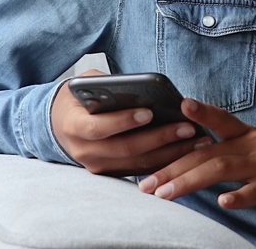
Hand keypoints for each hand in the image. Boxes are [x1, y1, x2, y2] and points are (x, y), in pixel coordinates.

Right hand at [50, 70, 202, 175]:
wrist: (58, 124)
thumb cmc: (78, 98)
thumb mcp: (86, 83)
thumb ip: (108, 85)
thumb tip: (142, 87)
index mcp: (73, 126)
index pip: (98, 127)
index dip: (123, 121)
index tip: (149, 112)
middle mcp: (84, 151)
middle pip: (125, 148)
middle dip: (159, 138)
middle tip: (187, 128)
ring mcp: (97, 166)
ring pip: (137, 163)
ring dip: (170, 153)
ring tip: (197, 140)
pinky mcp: (111, 173)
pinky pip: (141, 169)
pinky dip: (164, 161)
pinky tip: (187, 151)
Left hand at [137, 98, 255, 222]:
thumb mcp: (253, 153)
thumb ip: (225, 151)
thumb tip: (186, 157)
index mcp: (247, 135)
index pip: (221, 118)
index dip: (202, 111)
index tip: (179, 105)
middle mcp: (254, 145)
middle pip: (208, 153)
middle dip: (174, 168)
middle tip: (147, 184)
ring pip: (222, 169)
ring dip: (190, 181)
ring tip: (166, 193)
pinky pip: (255, 191)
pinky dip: (239, 196)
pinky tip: (223, 202)